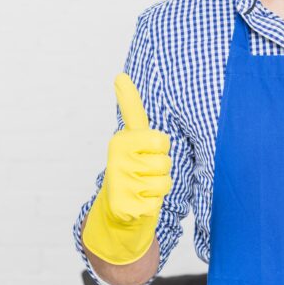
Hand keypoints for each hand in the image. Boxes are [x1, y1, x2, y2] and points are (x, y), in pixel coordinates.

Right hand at [82, 73, 172, 264]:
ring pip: (164, 182)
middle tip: (145, 173)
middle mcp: (117, 159)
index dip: (158, 146)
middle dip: (162, 169)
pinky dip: (152, 205)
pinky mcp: (124, 205)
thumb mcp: (133, 138)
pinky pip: (157, 202)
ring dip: (158, 188)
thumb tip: (120, 74)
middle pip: (166, 161)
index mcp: (122, 140)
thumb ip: (130, 109)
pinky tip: (138, 202)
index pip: (158, 139)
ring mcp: (120, 182)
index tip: (128, 105)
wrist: (117, 210)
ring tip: (142, 186)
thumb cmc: (133, 168)